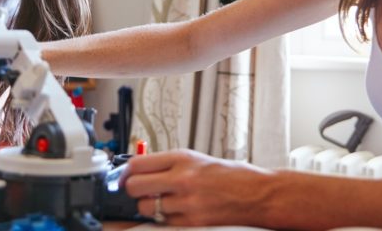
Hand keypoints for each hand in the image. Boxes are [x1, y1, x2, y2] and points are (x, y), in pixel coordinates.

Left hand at [122, 149, 270, 227]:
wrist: (257, 194)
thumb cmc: (231, 176)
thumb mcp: (198, 159)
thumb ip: (169, 164)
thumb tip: (140, 169)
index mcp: (183, 158)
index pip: (138, 163)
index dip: (126, 171)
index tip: (124, 175)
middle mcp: (182, 178)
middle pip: (134, 186)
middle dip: (131, 190)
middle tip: (137, 190)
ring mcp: (187, 202)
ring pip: (146, 208)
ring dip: (148, 206)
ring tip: (161, 201)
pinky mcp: (192, 221)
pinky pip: (163, 222)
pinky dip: (164, 218)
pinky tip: (175, 211)